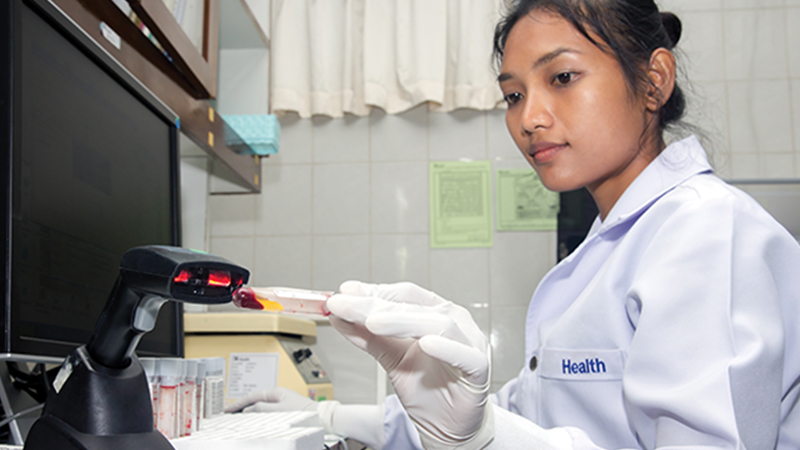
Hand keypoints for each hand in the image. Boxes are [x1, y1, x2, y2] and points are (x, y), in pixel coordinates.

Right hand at [224, 387, 316, 412]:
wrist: (320, 418)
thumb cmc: (303, 413)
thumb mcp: (279, 411)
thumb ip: (262, 409)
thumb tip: (248, 410)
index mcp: (276, 393)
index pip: (252, 397)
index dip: (238, 403)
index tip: (227, 409)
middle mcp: (278, 396)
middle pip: (255, 400)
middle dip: (241, 406)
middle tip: (227, 413)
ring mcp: (281, 403)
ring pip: (260, 407)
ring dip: (248, 411)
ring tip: (235, 417)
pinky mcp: (284, 411)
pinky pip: (266, 412)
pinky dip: (257, 415)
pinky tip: (252, 420)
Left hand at [327, 281, 492, 449]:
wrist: (448, 427)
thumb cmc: (428, 389)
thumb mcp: (391, 359)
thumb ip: (368, 336)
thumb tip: (338, 315)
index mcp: (434, 314)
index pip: (404, 295)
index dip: (374, 291)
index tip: (345, 291)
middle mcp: (454, 323)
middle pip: (414, 307)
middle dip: (376, 304)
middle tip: (346, 305)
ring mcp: (469, 344)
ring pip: (439, 324)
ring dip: (402, 321)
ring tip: (372, 322)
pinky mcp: (478, 370)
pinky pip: (465, 356)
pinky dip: (446, 348)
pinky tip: (425, 343)